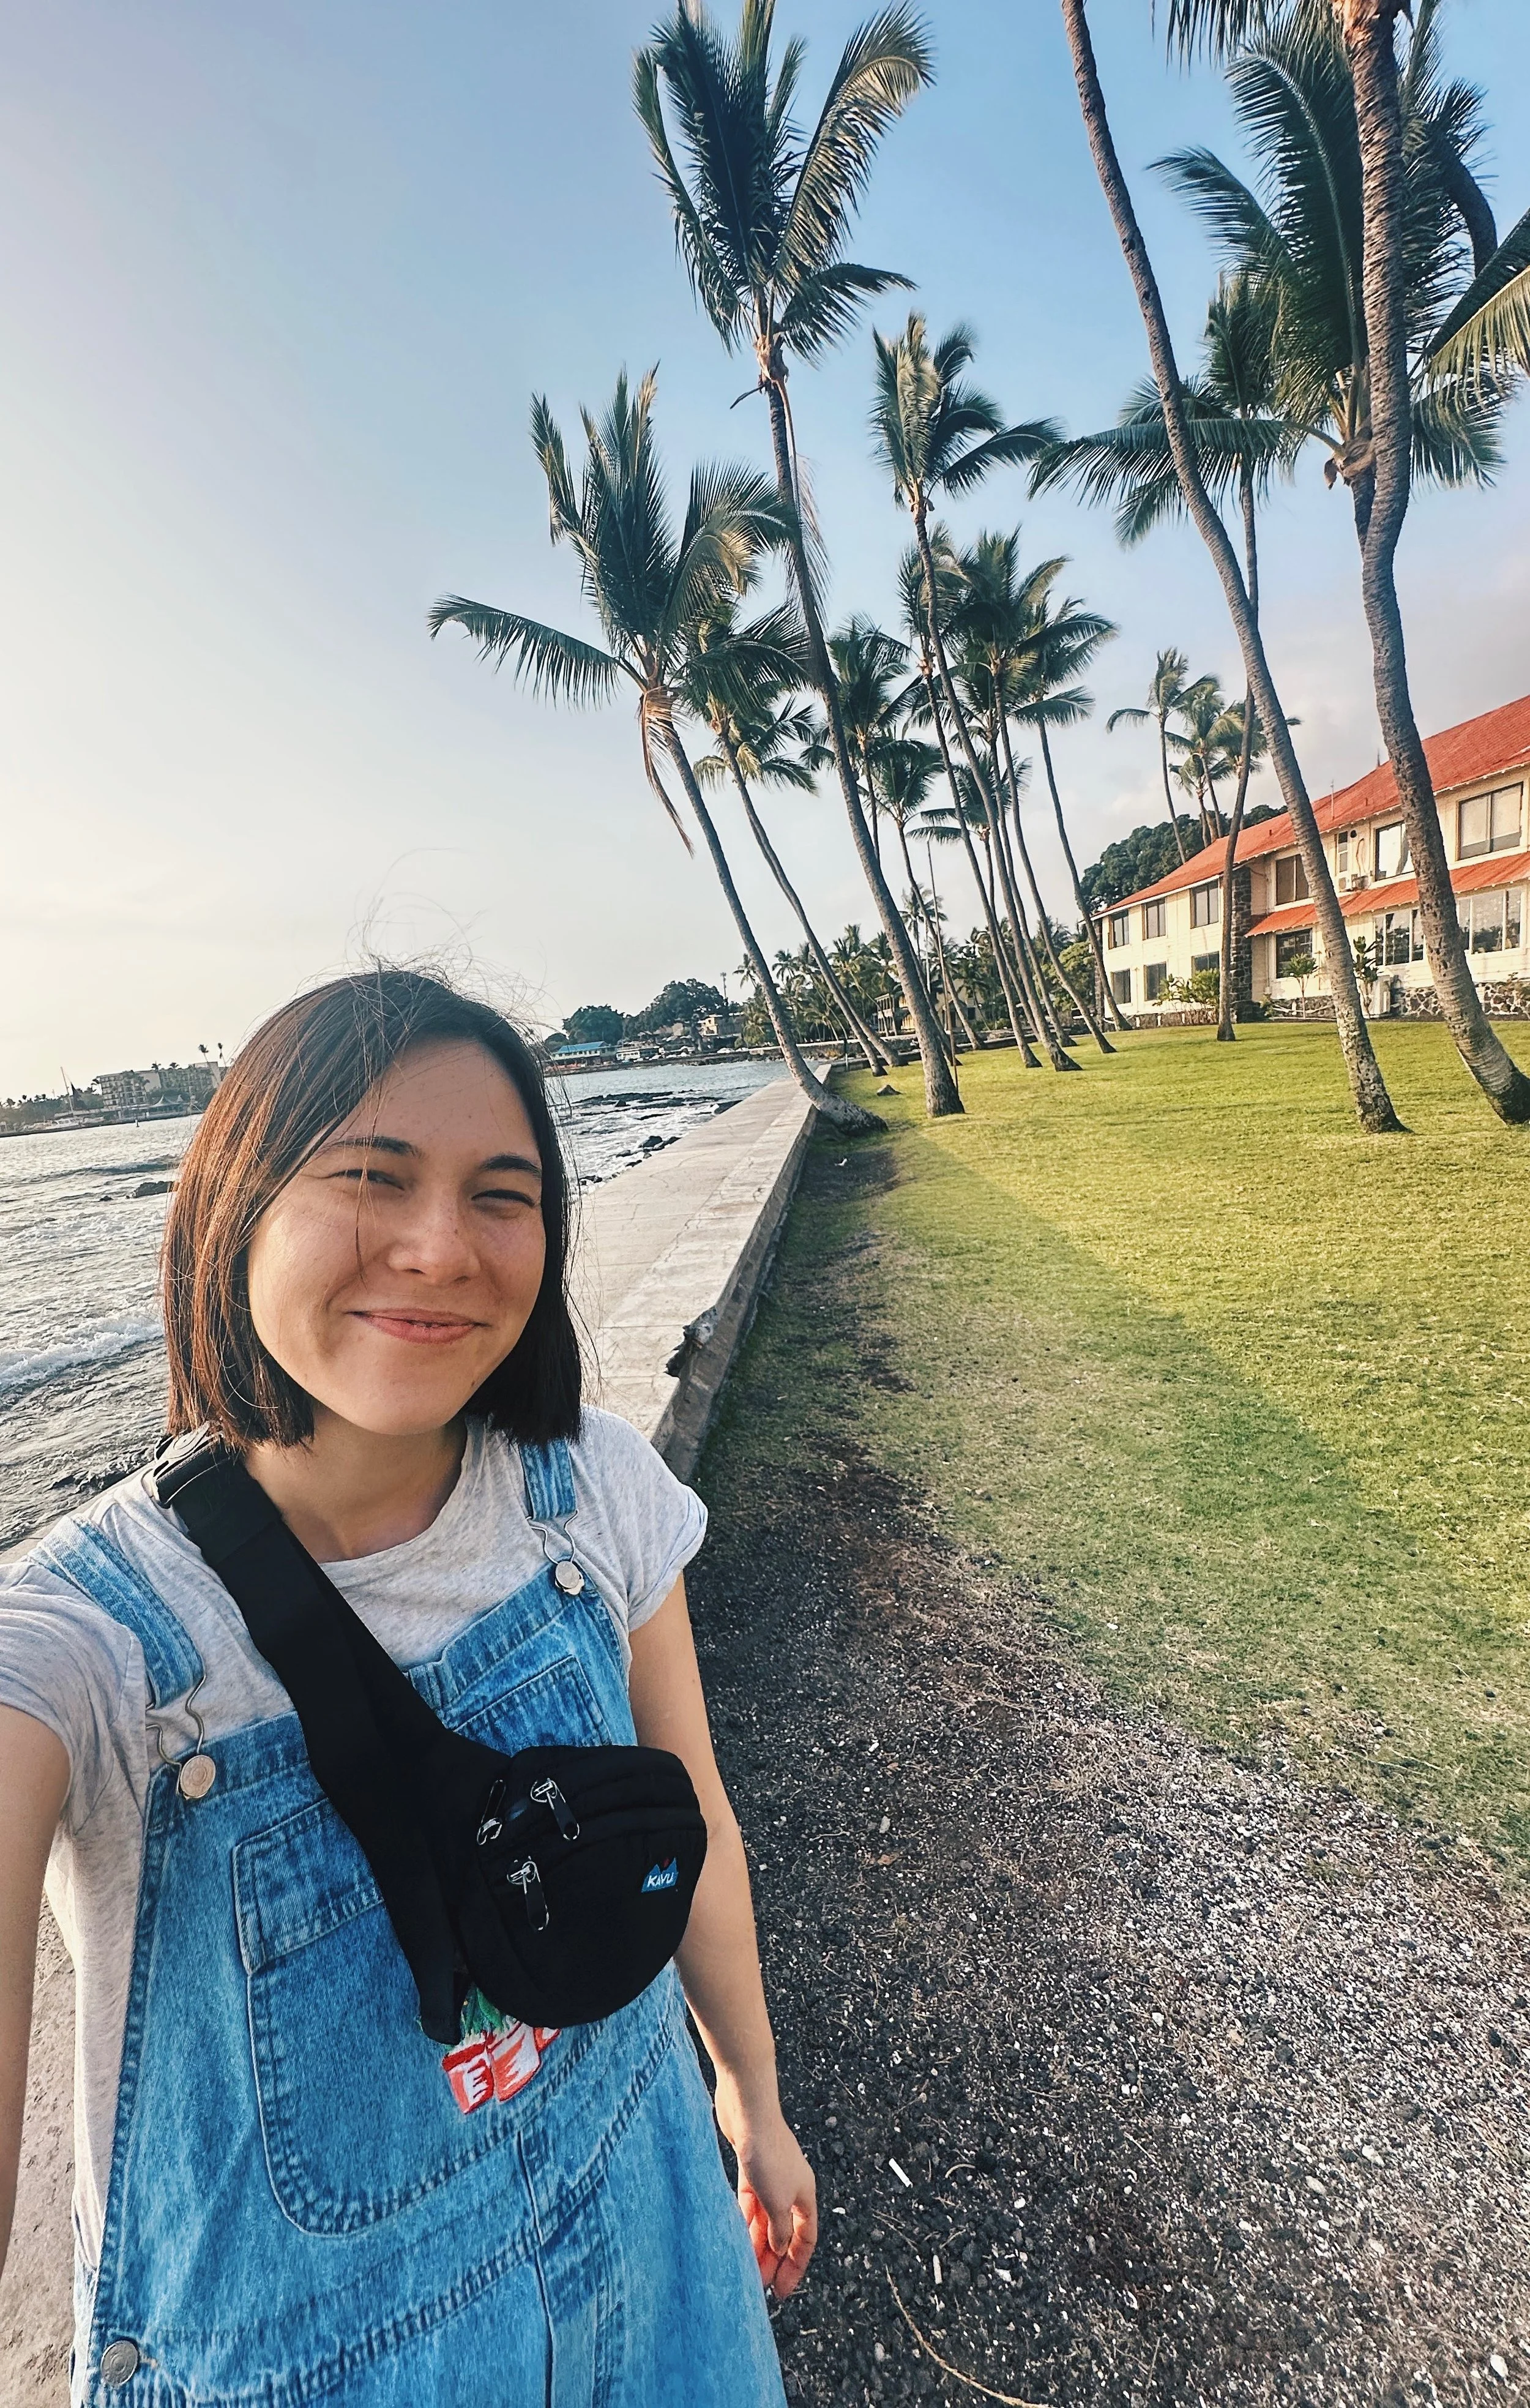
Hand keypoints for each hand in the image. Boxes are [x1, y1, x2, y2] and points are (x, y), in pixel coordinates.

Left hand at [719, 2103, 817, 2297]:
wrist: (748, 2109)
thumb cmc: (767, 2151)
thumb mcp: (777, 2202)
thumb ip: (779, 2230)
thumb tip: (779, 2248)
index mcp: (804, 2195)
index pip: (805, 2238)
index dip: (796, 2266)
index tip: (782, 2289)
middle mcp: (789, 2187)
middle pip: (783, 2232)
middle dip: (772, 2258)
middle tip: (757, 2284)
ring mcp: (769, 2177)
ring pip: (764, 2219)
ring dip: (755, 2243)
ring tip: (743, 2267)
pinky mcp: (750, 2168)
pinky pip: (749, 2203)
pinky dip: (743, 2220)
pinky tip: (734, 2235)